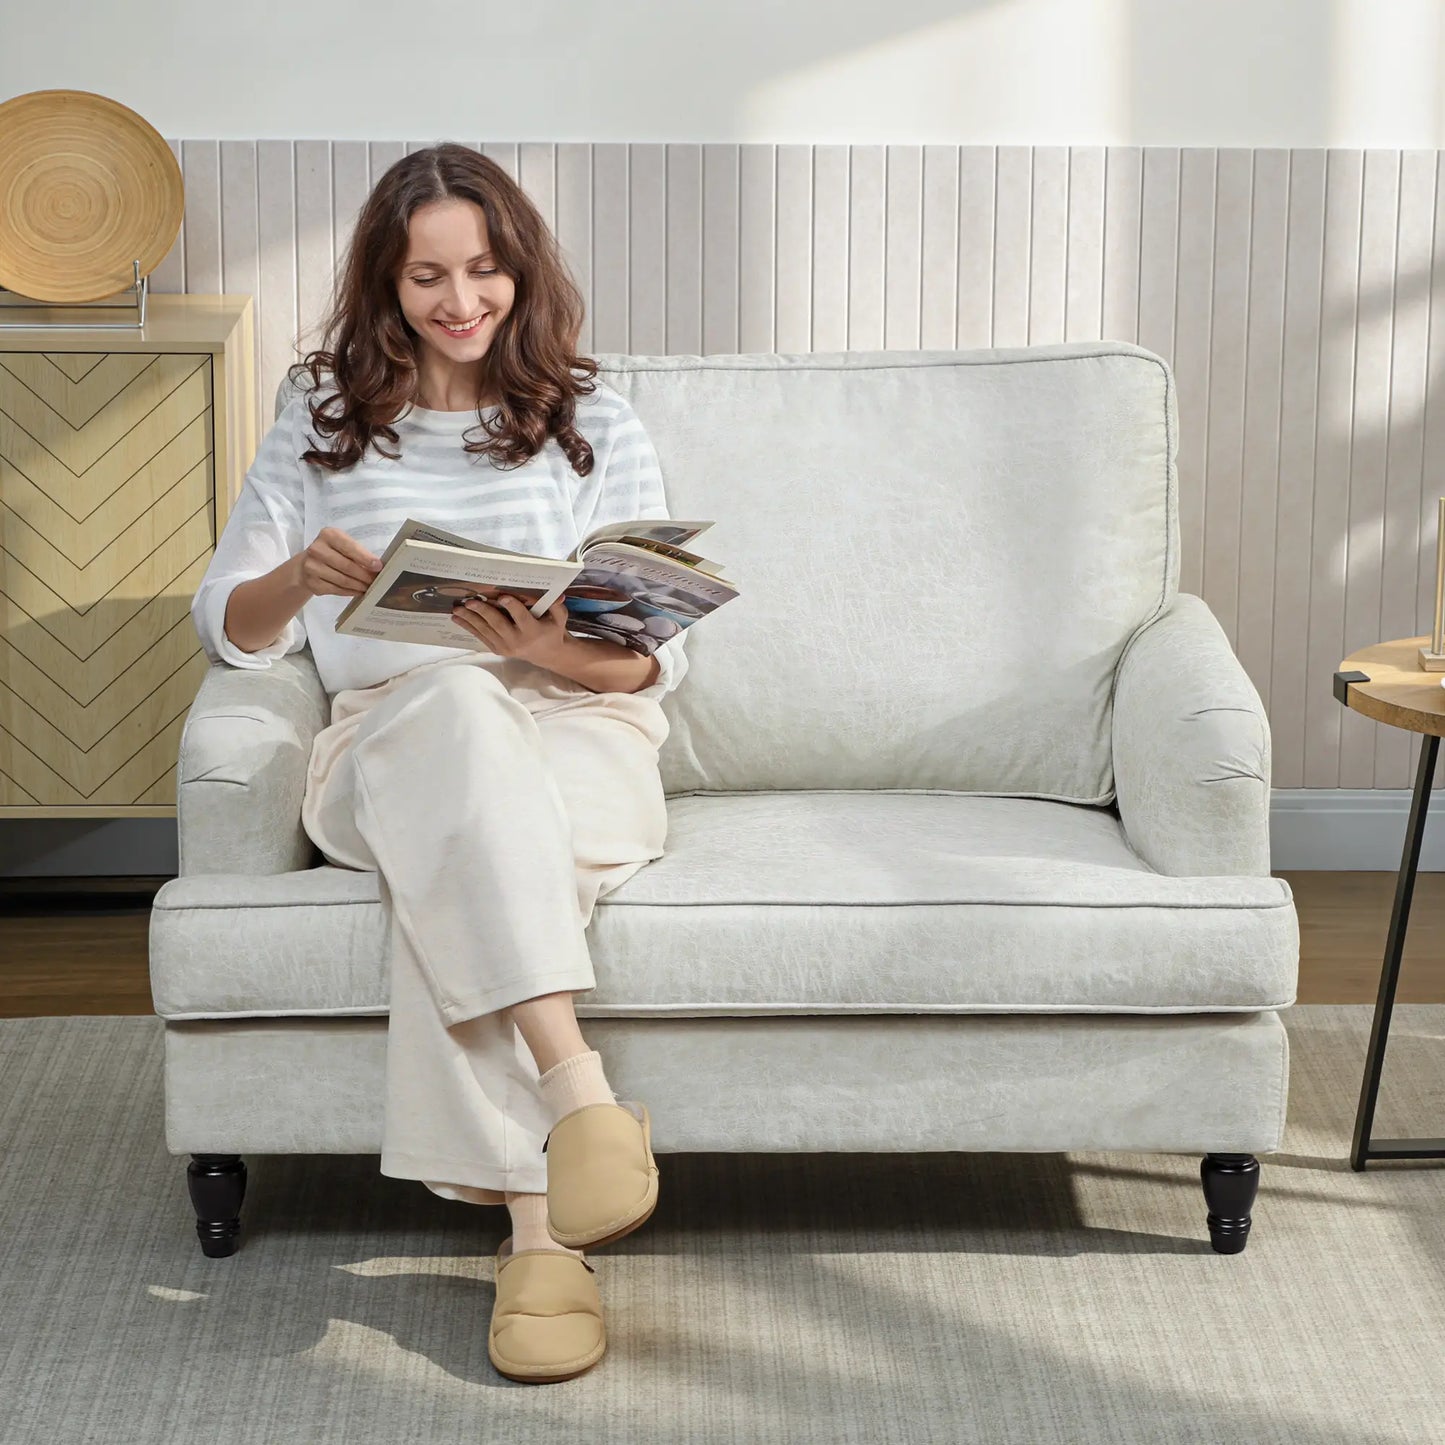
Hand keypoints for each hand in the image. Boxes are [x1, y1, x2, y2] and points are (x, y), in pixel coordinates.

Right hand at [293, 527, 382, 596]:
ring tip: (368, 587)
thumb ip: (358, 552)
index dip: (365, 558)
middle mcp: (317, 549)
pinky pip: (336, 590)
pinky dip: (350, 592)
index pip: (350, 548)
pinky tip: (358, 591)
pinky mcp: (312, 583)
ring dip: (359, 585)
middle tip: (376, 581)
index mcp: (328, 535)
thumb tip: (377, 567)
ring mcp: (312, 567)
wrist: (307, 563)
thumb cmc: (332, 551)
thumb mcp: (343, 544)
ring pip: (342, 580)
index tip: (378, 566)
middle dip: (364, 575)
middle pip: (347, 566)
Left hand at [452, 594, 570, 666]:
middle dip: (483, 612)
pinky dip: (469, 627)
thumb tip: (558, 594)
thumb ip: (556, 606)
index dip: (512, 606)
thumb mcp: (559, 618)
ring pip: (486, 631)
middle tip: (470, 601)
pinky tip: (458, 618)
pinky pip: (481, 637)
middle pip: (498, 624)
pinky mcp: (498, 649)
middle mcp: (517, 641)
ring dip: (470, 619)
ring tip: (457, 609)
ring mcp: (505, 647)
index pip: (521, 617)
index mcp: (533, 631)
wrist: (547, 654)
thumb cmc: (552, 630)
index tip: (502, 596)